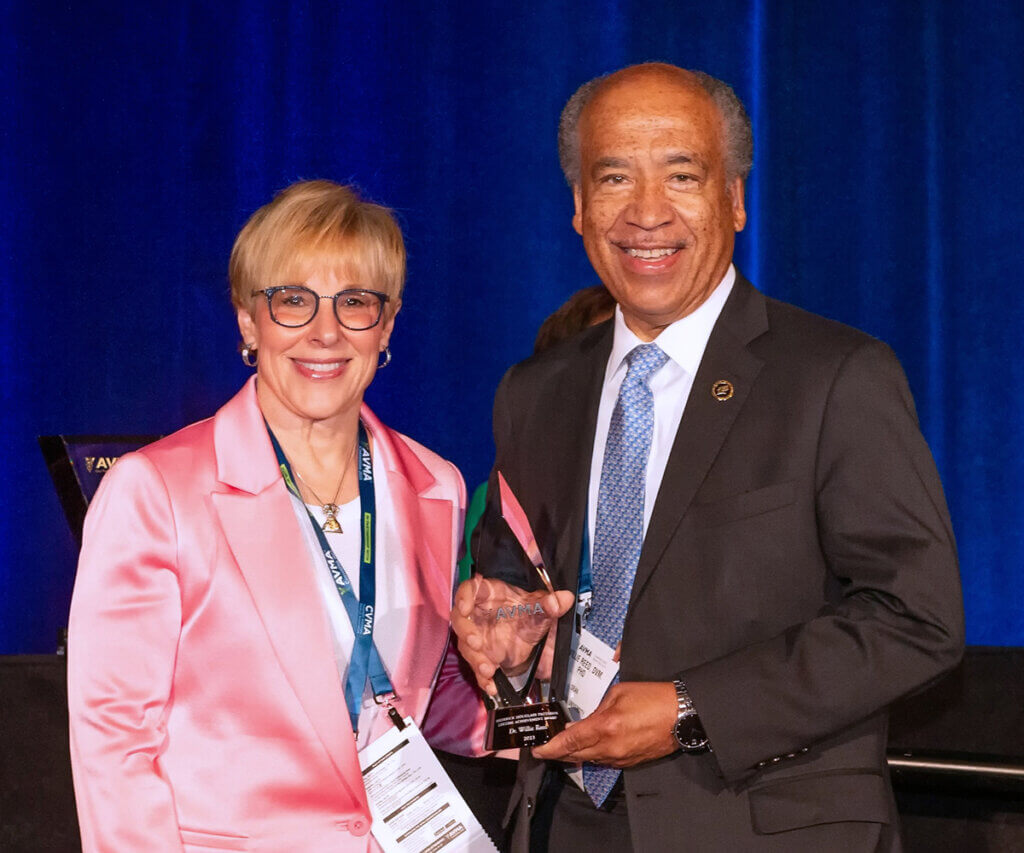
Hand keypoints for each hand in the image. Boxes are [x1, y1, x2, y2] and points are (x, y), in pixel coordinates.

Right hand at [452, 576, 573, 696]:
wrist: (536, 639)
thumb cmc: (531, 614)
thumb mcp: (542, 608)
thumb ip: (550, 603)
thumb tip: (562, 599)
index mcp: (490, 595)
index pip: (470, 589)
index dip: (464, 597)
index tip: (465, 607)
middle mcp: (479, 615)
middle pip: (460, 620)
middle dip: (465, 632)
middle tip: (475, 642)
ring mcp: (478, 637)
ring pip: (466, 647)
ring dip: (475, 659)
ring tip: (489, 669)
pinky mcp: (483, 657)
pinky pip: (477, 669)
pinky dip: (483, 679)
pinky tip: (491, 686)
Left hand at [532, 681, 677, 767]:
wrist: (682, 716)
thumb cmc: (652, 698)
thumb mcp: (618, 693)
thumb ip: (596, 709)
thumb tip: (582, 723)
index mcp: (605, 727)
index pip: (570, 741)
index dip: (550, 747)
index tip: (537, 749)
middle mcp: (611, 748)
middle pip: (575, 755)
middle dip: (558, 752)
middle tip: (545, 747)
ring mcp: (621, 759)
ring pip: (589, 760)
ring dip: (575, 753)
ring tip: (565, 744)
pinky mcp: (630, 763)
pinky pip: (605, 761)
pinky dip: (593, 754)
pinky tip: (590, 746)